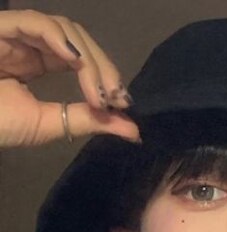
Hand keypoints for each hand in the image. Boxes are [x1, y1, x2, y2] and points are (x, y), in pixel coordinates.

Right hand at [0, 10, 138, 146]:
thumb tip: (134, 131)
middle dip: (106, 69)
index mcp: (38, 62)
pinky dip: (63, 42)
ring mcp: (17, 32)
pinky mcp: (3, 27)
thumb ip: (89, 122)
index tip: (122, 103)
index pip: (84, 59)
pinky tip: (77, 64)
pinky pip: (39, 24)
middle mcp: (31, 43)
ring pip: (66, 31)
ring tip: (101, 92)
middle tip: (118, 97)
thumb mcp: (49, 125)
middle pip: (81, 42)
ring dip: (90, 60)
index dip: (107, 77)